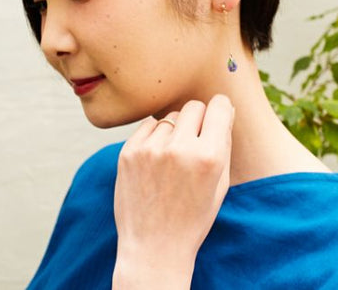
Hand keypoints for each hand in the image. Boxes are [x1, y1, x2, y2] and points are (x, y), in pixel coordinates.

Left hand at [112, 96, 234, 289]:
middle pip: (193, 106)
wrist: (153, 247)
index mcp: (208, 157)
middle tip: (196, 140)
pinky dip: (155, 137)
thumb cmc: (193, 217)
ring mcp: (150, 149)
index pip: (219, 106)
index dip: (222, 109)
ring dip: (175, 131)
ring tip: (173, 159)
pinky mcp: (128, 152)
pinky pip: (148, 126)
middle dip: (199, 119)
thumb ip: (224, 143)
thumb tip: (224, 108)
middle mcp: (179, 148)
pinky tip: (156, 161)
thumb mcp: (220, 184)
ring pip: (170, 117)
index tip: (219, 114)